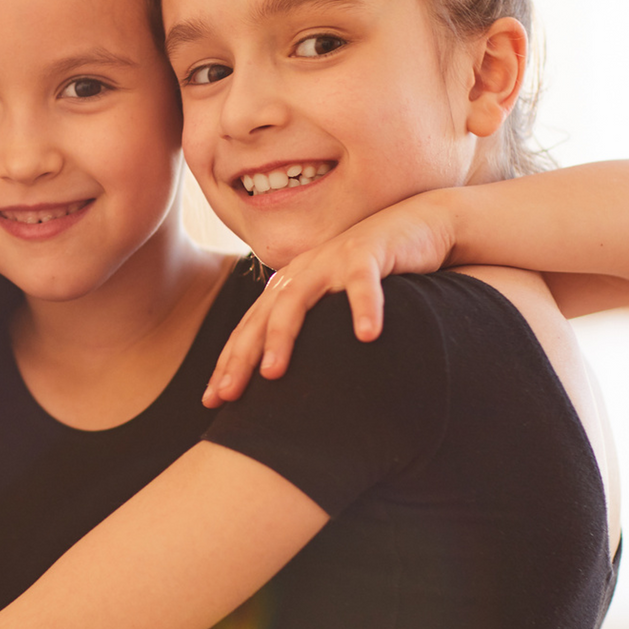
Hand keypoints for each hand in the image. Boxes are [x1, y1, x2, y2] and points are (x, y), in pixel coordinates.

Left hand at [204, 191, 455, 404]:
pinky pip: (362, 282)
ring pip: (296, 299)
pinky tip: (367, 336)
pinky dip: (363, 307)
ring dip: (282, 336)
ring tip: (272, 374)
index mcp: (289, 287)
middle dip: (241, 356)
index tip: (213, 401)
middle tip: (226, 394)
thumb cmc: (372, 276)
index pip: (250, 328)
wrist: (415, 227)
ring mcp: (330, 260)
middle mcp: (301, 272)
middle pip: (262, 317)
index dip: (229, 363)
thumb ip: (313, 332)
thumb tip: (291, 381)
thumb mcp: (335, 306)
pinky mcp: (367, 252)